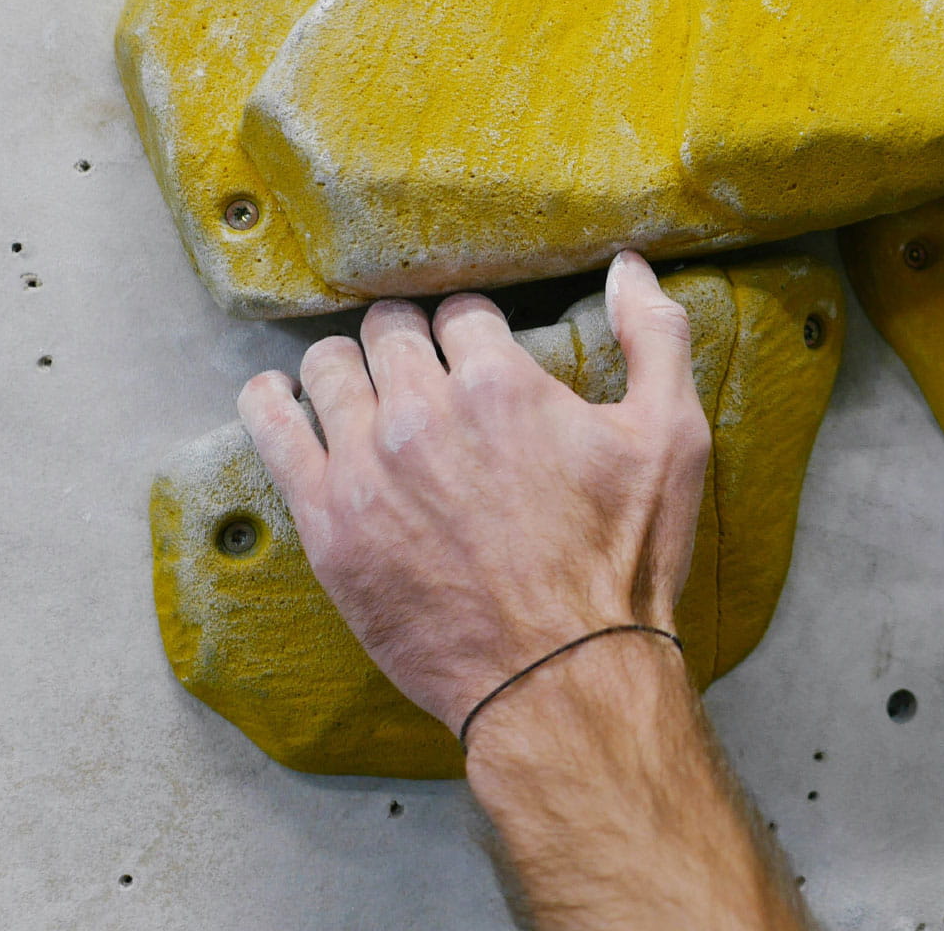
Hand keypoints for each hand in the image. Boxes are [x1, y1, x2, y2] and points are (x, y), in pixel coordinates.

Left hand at [235, 249, 710, 733]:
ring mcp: (365, 466)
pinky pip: (273, 429)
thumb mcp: (671, 438)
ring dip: (347, 364)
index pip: (462, 311)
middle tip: (421, 366)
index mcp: (499, 383)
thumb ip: (656, 336)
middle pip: (389, 329)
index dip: (473, 328)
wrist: (561, 676)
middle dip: (409, 337)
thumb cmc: (622, 561)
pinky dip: (271, 400)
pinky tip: (279, 397)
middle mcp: (421, 412)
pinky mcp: (327, 521)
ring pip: (328, 365)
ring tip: (359, 384)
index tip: (476, 351)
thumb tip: (627, 267)